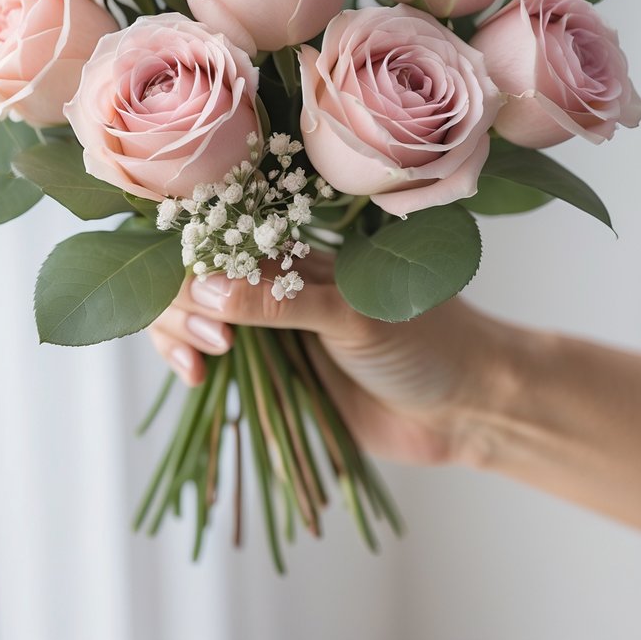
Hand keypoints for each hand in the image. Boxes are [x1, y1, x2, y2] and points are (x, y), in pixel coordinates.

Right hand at [148, 253, 502, 466]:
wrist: (463, 408)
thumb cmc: (425, 343)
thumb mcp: (354, 316)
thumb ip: (280, 302)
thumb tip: (203, 286)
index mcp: (295, 248)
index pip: (217, 231)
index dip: (191, 254)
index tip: (200, 293)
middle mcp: (271, 279)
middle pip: (190, 271)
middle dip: (181, 301)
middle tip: (214, 340)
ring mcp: (264, 326)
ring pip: (189, 313)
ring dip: (177, 332)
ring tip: (202, 365)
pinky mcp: (267, 373)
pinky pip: (205, 361)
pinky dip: (185, 363)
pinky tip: (196, 379)